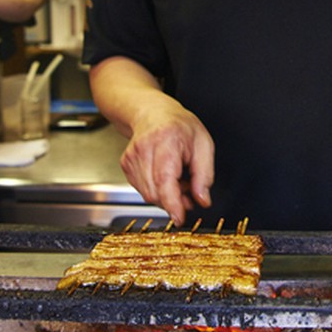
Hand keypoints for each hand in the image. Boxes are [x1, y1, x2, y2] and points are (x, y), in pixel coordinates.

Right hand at [119, 101, 214, 226]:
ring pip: (148, 194)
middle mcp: (144, 149)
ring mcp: (131, 158)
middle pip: (155, 192)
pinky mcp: (126, 165)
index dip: (172, 203)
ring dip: (166, 196)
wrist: (153, 112)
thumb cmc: (180, 126)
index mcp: (166, 140)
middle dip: (175, 201)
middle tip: (190, 192)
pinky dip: (157, 190)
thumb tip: (203, 200)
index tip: (179, 218)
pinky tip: (165, 177)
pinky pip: (143, 190)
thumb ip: (205, 174)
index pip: (165, 179)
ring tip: (179, 179)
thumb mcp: (204, 145)